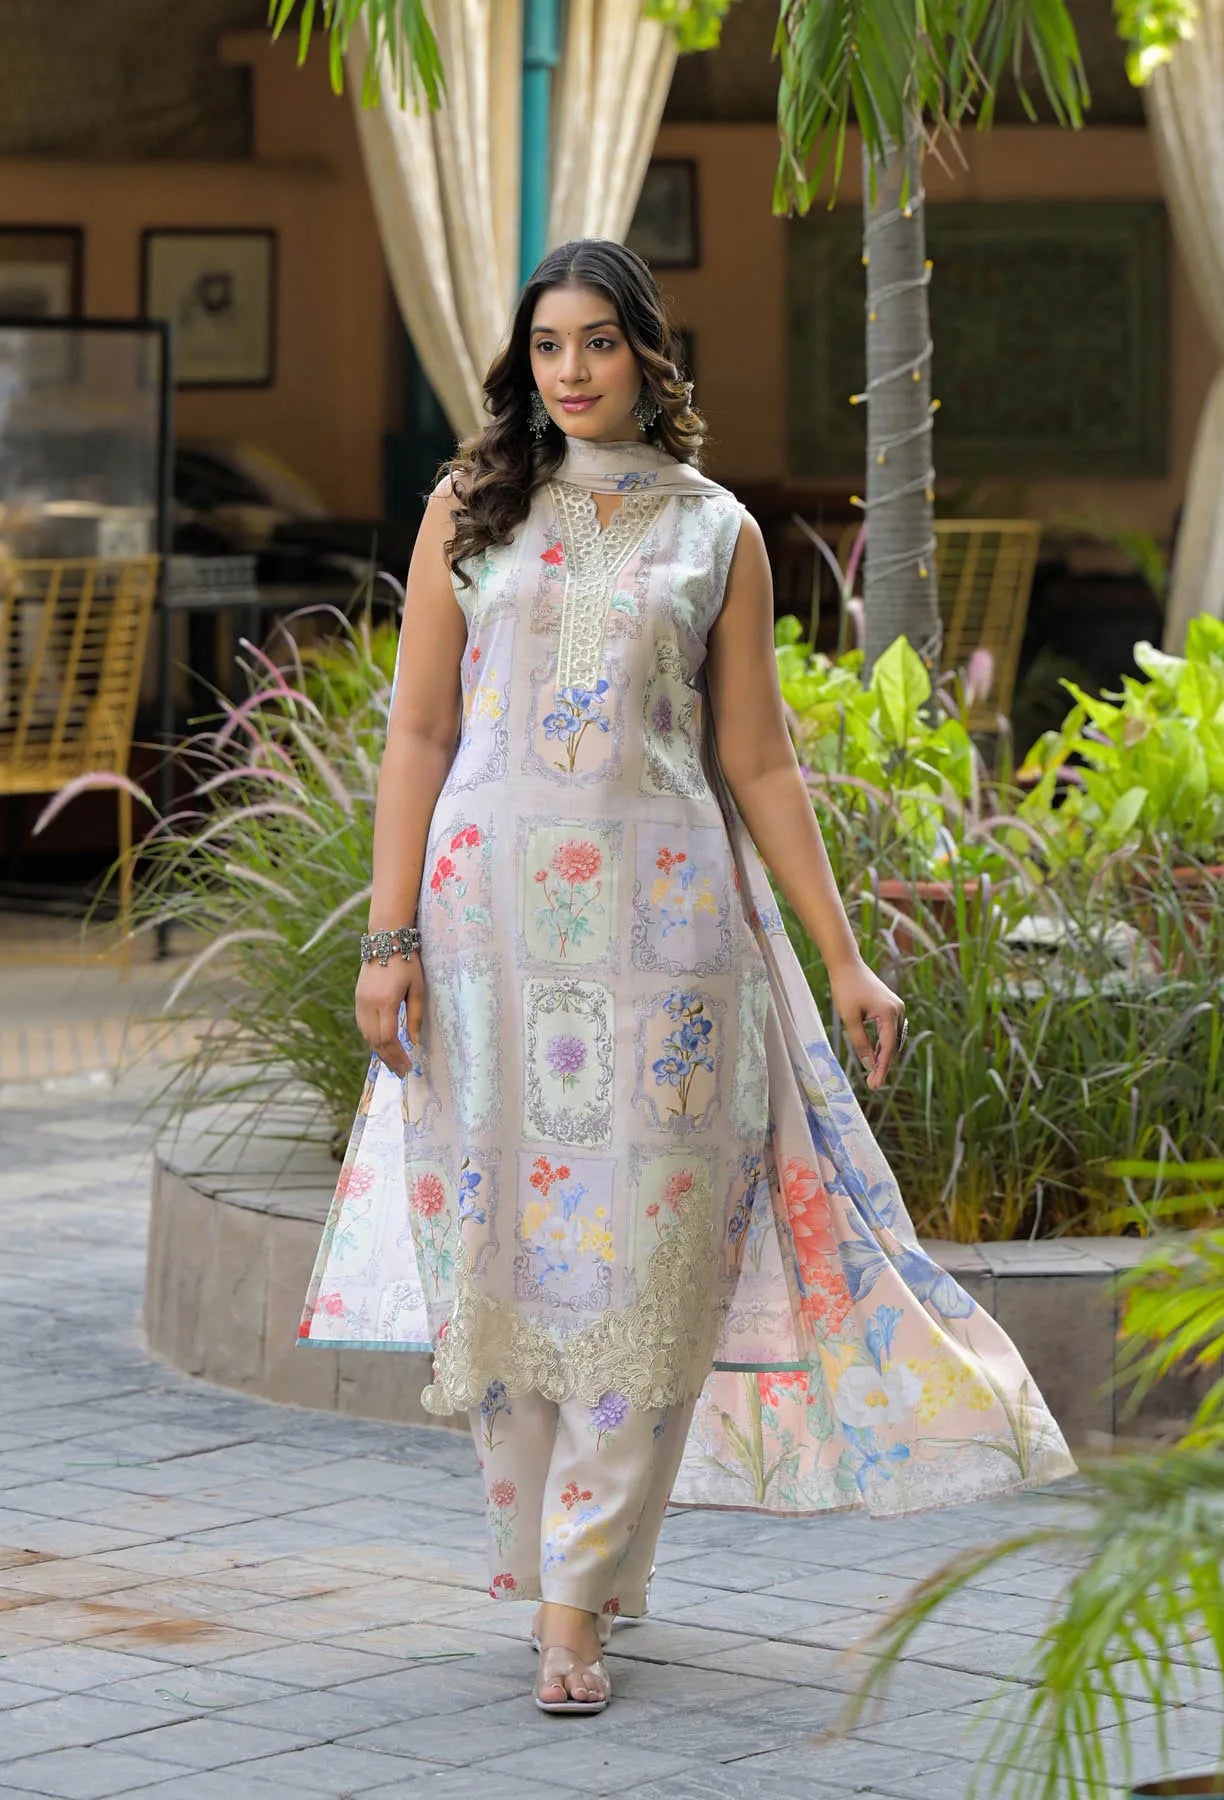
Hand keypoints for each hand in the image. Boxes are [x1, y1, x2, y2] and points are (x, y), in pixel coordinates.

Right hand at [356, 954, 426, 1078]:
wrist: (385, 940)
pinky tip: (382, 1045)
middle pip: (375, 1040)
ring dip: (379, 1051)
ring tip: (393, 1062)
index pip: (388, 1038)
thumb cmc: (407, 962)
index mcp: (385, 1001)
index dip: (397, 1055)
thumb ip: (416, 1016)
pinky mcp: (358, 999)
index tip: (408, 1066)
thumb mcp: (418, 988)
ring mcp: (360, 1002)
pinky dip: (372, 1039)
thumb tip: (414, 1041)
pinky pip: (363, 1025)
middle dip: (388, 1058)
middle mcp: (368, 1004)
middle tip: (401, 1071)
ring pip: (366, 1035)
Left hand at [828, 955, 904, 1092]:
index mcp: (890, 1013)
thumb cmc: (845, 988)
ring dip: (883, 1055)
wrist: (847, 965)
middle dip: (883, 1065)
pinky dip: (883, 1043)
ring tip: (873, 1073)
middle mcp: (898, 1010)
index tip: (875, 1085)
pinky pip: (890, 1030)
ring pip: (892, 1039)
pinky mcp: (891, 1006)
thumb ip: (860, 1042)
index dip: (882, 1068)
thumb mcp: (850, 1018)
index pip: (888, 1048)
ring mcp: (897, 1007)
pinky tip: (874, 1055)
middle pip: (893, 1045)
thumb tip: (868, 1064)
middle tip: (872, 1084)